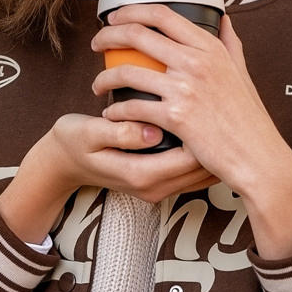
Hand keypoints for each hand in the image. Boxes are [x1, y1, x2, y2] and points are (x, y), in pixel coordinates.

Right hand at [0, 113, 215, 243]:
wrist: (60, 163)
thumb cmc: (72, 144)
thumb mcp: (89, 133)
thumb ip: (119, 132)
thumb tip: (151, 130)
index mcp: (140, 175)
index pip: (190, 158)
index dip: (207, 132)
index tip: (215, 102)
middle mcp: (154, 188)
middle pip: (204, 170)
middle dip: (219, 142)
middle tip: (231, 106)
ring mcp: (158, 189)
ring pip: (202, 174)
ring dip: (215, 149)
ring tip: (226, 117)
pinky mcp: (159, 182)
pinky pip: (191, 172)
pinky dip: (203, 153)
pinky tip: (208, 130)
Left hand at [89, 6, 291, 259]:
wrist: (257, 156)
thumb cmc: (250, 119)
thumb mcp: (242, 72)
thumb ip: (230, 43)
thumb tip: (224, 19)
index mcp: (210, 49)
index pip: (163, 15)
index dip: (132, 11)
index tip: (116, 16)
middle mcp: (196, 62)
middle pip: (138, 34)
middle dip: (109, 35)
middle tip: (97, 43)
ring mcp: (185, 89)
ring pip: (128, 72)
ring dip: (105, 77)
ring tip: (99, 85)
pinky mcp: (176, 117)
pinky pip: (133, 108)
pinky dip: (116, 110)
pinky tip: (111, 114)